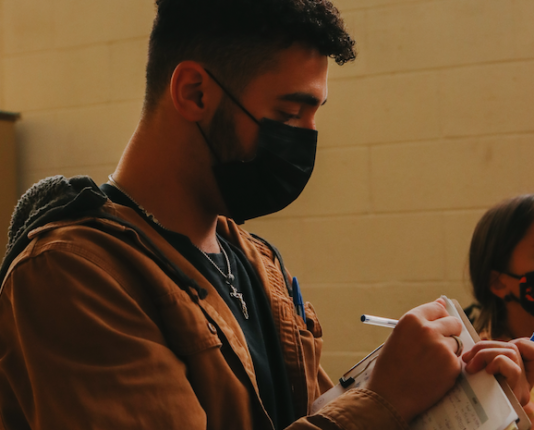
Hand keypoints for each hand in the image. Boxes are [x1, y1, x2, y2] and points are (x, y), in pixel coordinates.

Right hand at [366, 299, 462, 422]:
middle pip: (453, 323)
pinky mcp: (452, 366)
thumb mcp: (399, 336)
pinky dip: (449, 367)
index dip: (439, 317)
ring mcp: (442, 348)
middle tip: (438, 344)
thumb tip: (441, 302)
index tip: (438, 324)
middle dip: (449, 332)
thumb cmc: (391, 366)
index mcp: (411, 319)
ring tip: (430, 363)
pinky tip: (433, 374)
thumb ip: (420, 321)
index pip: (437, 308)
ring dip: (449, 351)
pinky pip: (457, 361)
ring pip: (457, 343)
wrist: (389, 396)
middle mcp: (428, 330)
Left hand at [463, 339, 532, 405]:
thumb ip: (480, 363)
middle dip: (484, 346)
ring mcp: (522, 388)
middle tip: (467, 359)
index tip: (483, 347)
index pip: (527, 348)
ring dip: (485, 353)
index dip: (514, 342)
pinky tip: (486, 372)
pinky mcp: (519, 394)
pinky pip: (512, 367)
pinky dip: (496, 363)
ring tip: (471, 366)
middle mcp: (522, 380)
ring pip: (511, 352)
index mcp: (514, 373)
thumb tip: (470, 352)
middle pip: (511, 347)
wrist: (480, 425)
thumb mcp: (476, 377)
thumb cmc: (470, 400)